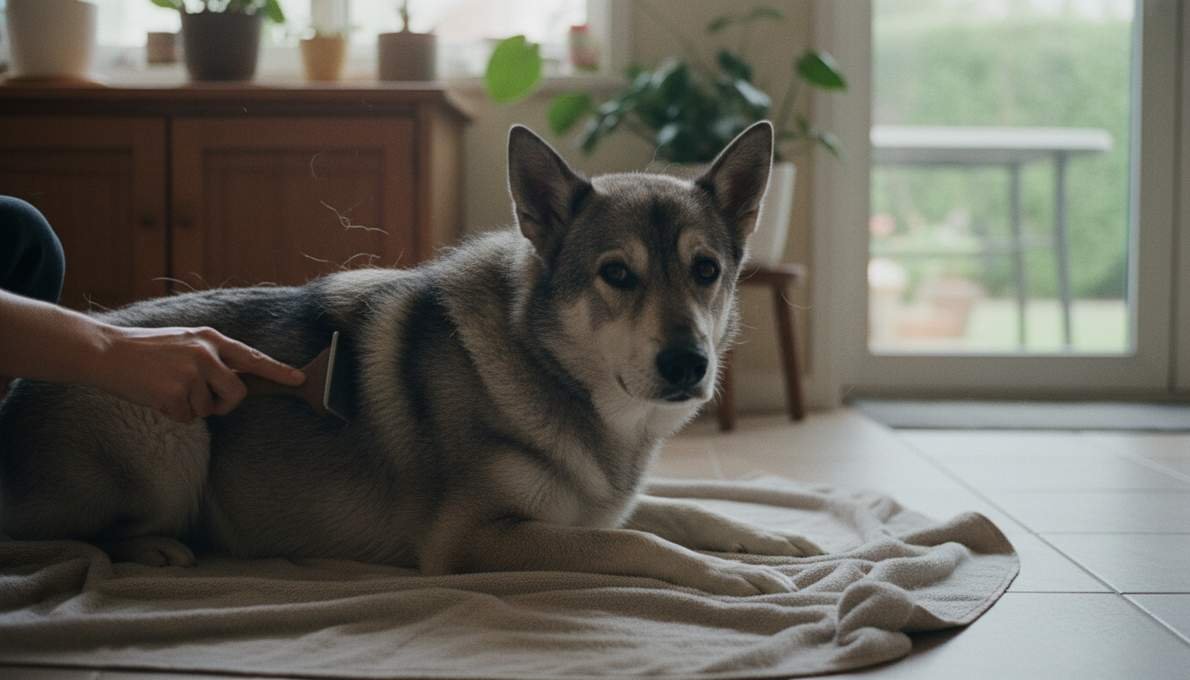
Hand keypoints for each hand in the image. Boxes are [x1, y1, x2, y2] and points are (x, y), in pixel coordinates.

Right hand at [94, 326, 304, 421]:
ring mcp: (190, 373)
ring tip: (167, 387)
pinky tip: (156, 395)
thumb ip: (213, 358)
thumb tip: (237, 382)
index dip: (278, 370)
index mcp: (211, 339)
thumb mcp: (186, 343)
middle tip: (203, 399)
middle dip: (225, 403)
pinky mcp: (174, 392)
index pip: (252, 357)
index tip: (299, 379)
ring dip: (191, 406)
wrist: (107, 352)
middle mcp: (205, 353)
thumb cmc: (147, 350)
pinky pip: (187, 417)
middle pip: (237, 392)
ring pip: (209, 408)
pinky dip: (172, 413)